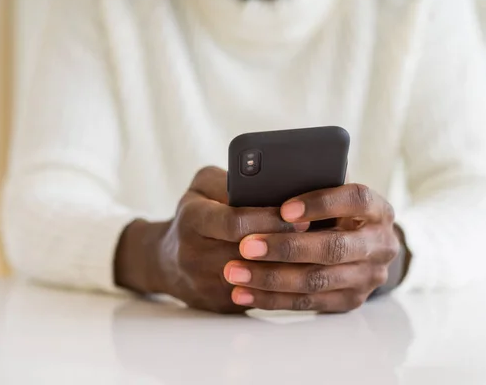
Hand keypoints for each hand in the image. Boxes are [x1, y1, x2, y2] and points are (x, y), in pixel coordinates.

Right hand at [114, 166, 305, 313]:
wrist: (166, 261)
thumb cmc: (195, 213)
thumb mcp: (203, 186)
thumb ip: (231, 180)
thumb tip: (272, 184)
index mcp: (192, 219)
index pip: (235, 222)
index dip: (270, 220)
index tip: (300, 216)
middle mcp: (193, 255)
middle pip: (250, 254)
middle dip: (287, 245)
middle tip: (319, 236)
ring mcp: (205, 284)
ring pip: (258, 280)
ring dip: (290, 269)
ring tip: (317, 254)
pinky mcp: (218, 305)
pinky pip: (257, 297)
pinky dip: (282, 286)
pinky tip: (302, 272)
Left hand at [223, 184, 403, 312]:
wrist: (362, 245)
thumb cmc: (335, 210)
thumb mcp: (332, 192)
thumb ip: (312, 184)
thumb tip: (269, 181)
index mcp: (378, 209)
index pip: (356, 199)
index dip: (321, 203)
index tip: (284, 208)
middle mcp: (381, 245)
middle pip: (333, 248)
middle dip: (286, 248)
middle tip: (247, 245)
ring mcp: (368, 277)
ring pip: (316, 281)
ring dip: (271, 278)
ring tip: (235, 271)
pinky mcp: (350, 301)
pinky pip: (307, 303)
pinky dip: (271, 298)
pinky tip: (243, 292)